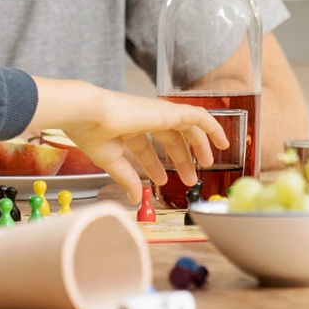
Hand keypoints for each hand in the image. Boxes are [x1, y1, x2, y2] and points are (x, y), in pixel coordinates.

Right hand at [28, 77, 228, 197]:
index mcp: (128, 127)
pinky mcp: (169, 111)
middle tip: (191, 178)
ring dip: (199, 144)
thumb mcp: (111, 161)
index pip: (147, 147)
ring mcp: (158, 113)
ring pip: (187, 126)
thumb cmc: (91, 132)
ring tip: (209, 162)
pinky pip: (198, 116)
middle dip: (180, 159)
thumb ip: (127, 178)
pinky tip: (221, 140)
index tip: (162, 181)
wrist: (88, 114)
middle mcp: (144, 118)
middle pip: (170, 138)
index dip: (155, 165)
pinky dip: (211, 126)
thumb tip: (134, 197)